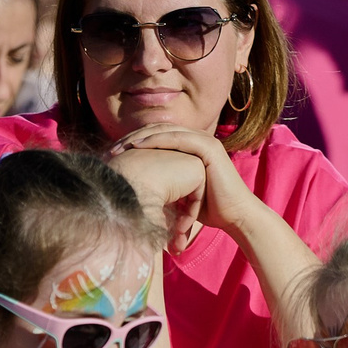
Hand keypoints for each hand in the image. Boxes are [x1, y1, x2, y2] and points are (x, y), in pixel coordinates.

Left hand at [110, 124, 257, 248]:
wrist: (236, 217)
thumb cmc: (210, 211)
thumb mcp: (181, 193)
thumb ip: (165, 184)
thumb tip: (137, 192)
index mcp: (190, 147)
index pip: (156, 137)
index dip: (133, 143)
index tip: (113, 155)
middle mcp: (197, 139)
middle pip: (157, 131)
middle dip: (132, 139)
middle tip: (111, 149)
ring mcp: (204, 141)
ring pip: (164, 131)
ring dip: (140, 137)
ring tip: (120, 147)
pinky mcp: (209, 147)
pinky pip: (177, 138)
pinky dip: (156, 140)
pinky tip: (139, 146)